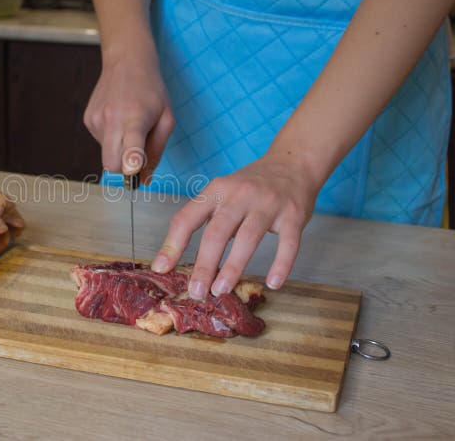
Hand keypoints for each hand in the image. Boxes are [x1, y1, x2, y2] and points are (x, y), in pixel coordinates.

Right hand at [84, 58, 174, 181]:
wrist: (126, 62)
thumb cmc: (151, 91)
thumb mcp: (166, 118)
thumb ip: (156, 151)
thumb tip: (144, 180)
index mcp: (136, 117)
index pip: (132, 144)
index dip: (132, 160)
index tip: (132, 171)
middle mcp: (112, 119)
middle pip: (112, 164)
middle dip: (124, 170)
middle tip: (137, 159)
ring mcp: (96, 119)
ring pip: (107, 155)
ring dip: (119, 149)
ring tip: (129, 125)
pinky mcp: (88, 120)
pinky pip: (101, 143)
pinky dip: (112, 139)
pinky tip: (118, 120)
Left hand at [150, 152, 319, 297]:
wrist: (293, 163)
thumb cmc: (251, 185)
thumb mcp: (221, 192)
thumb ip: (202, 218)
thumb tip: (175, 256)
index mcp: (216, 190)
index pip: (187, 218)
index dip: (172, 244)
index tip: (161, 268)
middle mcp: (240, 195)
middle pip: (216, 233)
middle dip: (204, 265)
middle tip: (197, 292)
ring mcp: (268, 204)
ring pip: (248, 238)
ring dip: (233, 268)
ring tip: (221, 290)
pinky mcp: (293, 214)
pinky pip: (288, 243)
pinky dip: (281, 265)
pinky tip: (273, 283)